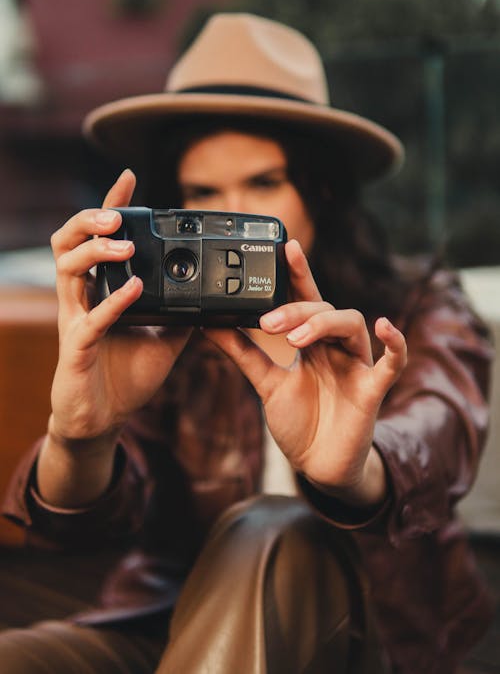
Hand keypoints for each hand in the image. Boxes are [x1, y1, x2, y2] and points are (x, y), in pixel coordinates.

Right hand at [39, 170, 190, 505]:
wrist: (103, 418)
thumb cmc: (126, 375)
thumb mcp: (166, 338)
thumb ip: (185, 313)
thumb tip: (217, 295)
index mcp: (102, 288)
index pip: (100, 237)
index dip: (111, 204)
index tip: (130, 176)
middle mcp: (83, 297)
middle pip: (68, 241)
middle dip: (89, 219)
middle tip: (116, 213)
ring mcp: (75, 320)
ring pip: (67, 269)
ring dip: (95, 251)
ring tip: (123, 244)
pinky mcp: (76, 349)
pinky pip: (90, 320)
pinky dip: (113, 301)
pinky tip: (135, 289)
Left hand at [203, 240, 406, 506]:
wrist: (318, 465)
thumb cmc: (299, 421)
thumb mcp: (266, 382)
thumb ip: (242, 352)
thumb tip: (209, 323)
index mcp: (310, 341)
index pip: (305, 299)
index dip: (297, 272)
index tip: (285, 246)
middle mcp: (334, 347)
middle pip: (323, 309)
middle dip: (296, 311)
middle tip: (267, 324)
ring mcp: (356, 365)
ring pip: (350, 324)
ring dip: (323, 324)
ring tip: (296, 339)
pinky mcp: (373, 389)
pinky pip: (392, 361)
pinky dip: (394, 342)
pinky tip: (385, 326)